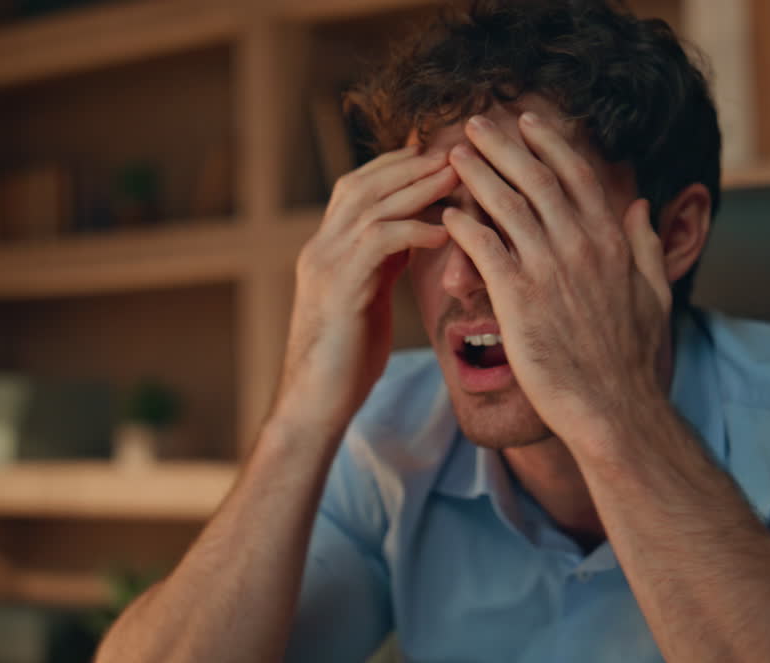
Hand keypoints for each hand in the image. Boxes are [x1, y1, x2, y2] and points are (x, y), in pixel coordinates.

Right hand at [277, 146, 458, 430]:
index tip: (437, 152)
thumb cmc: (346, 361)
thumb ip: (384, 264)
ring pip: (370, 205)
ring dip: (416, 187)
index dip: (397, 165)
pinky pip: (377, 243)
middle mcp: (321, 249)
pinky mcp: (338, 290)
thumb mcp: (369, 299)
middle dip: (410, 164)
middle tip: (454, 150)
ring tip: (456, 175)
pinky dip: (413, 230)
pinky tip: (445, 230)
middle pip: (363, 184)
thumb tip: (416, 236)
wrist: (313, 406)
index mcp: (328, 249)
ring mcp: (324, 266)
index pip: (359, 187)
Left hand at [442, 112, 671, 445]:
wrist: (614, 409)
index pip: (577, 175)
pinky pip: (484, 249)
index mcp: (612, 241)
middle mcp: (581, 246)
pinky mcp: (518, 300)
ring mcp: (548, 271)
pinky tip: (449, 214)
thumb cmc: (631, 361)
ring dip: (476, 174)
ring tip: (452, 156)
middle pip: (535, 178)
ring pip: (505, 205)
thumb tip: (641, 207)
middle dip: (502, 145)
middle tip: (475, 125)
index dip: (550, 142)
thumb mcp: (654, 294)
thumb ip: (646, 246)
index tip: (529, 122)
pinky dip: (465, 226)